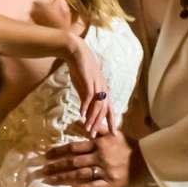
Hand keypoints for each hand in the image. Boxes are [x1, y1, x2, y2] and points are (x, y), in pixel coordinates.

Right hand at [26, 0, 112, 135]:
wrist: (74, 51)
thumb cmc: (79, 67)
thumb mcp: (84, 85)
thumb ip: (86, 97)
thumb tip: (85, 110)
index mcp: (103, 89)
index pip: (109, 107)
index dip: (111, 120)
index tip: (112, 132)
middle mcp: (102, 88)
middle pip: (105, 109)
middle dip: (102, 123)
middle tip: (99, 135)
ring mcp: (96, 84)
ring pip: (97, 106)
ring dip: (92, 118)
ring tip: (88, 129)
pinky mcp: (89, 80)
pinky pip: (88, 97)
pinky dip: (85, 107)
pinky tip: (81, 115)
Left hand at [40, 130, 142, 186]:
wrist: (146, 160)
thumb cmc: (128, 146)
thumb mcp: (113, 133)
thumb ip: (97, 128)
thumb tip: (80, 121)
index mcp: (99, 144)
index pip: (74, 147)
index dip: (59, 150)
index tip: (47, 154)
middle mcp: (99, 157)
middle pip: (73, 162)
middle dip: (56, 165)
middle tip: (42, 169)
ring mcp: (104, 171)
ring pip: (79, 175)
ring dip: (62, 178)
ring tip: (49, 180)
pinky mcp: (110, 183)